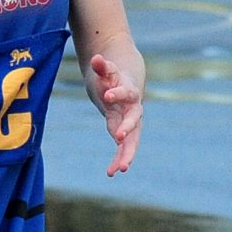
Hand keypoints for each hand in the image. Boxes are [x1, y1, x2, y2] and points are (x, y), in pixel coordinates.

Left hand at [88, 52, 142, 174]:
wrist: (125, 84)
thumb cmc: (113, 76)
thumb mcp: (106, 70)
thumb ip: (102, 66)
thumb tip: (96, 58)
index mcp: (129, 92)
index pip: (126, 92)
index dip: (118, 93)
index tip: (107, 95)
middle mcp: (134, 109)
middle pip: (135, 120)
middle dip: (128, 128)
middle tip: (119, 137)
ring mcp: (131, 123)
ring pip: (133, 140)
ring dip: (127, 153)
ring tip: (120, 169)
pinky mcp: (124, 133)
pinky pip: (123, 148)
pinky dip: (117, 159)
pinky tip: (110, 173)